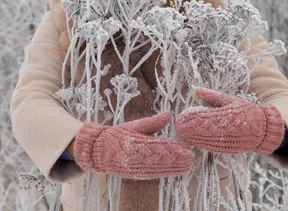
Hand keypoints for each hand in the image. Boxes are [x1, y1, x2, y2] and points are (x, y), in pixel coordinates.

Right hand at [74, 112, 193, 178]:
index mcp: (133, 142)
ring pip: (156, 168)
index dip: (171, 148)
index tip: (184, 147)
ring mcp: (133, 167)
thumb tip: (169, 115)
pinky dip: (162, 172)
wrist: (97, 151)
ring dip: (172, 168)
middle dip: (175, 159)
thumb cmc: (117, 135)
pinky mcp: (133, 173)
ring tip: (187, 166)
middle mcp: (133, 157)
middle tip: (191, 157)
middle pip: (158, 159)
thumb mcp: (133, 125)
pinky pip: (149, 173)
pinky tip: (174, 171)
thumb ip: (152, 122)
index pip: (155, 146)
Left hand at [175, 88, 283, 154]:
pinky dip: (202, 145)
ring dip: (194, 138)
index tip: (182, 117)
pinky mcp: (229, 149)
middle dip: (191, 129)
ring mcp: (230, 140)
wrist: (263, 130)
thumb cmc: (246, 111)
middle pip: (207, 130)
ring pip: (208, 140)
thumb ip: (212, 96)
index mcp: (231, 113)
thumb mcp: (230, 100)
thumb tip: (196, 90)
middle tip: (178, 127)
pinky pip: (214, 147)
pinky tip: (193, 142)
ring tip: (182, 135)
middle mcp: (230, 128)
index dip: (195, 118)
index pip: (209, 116)